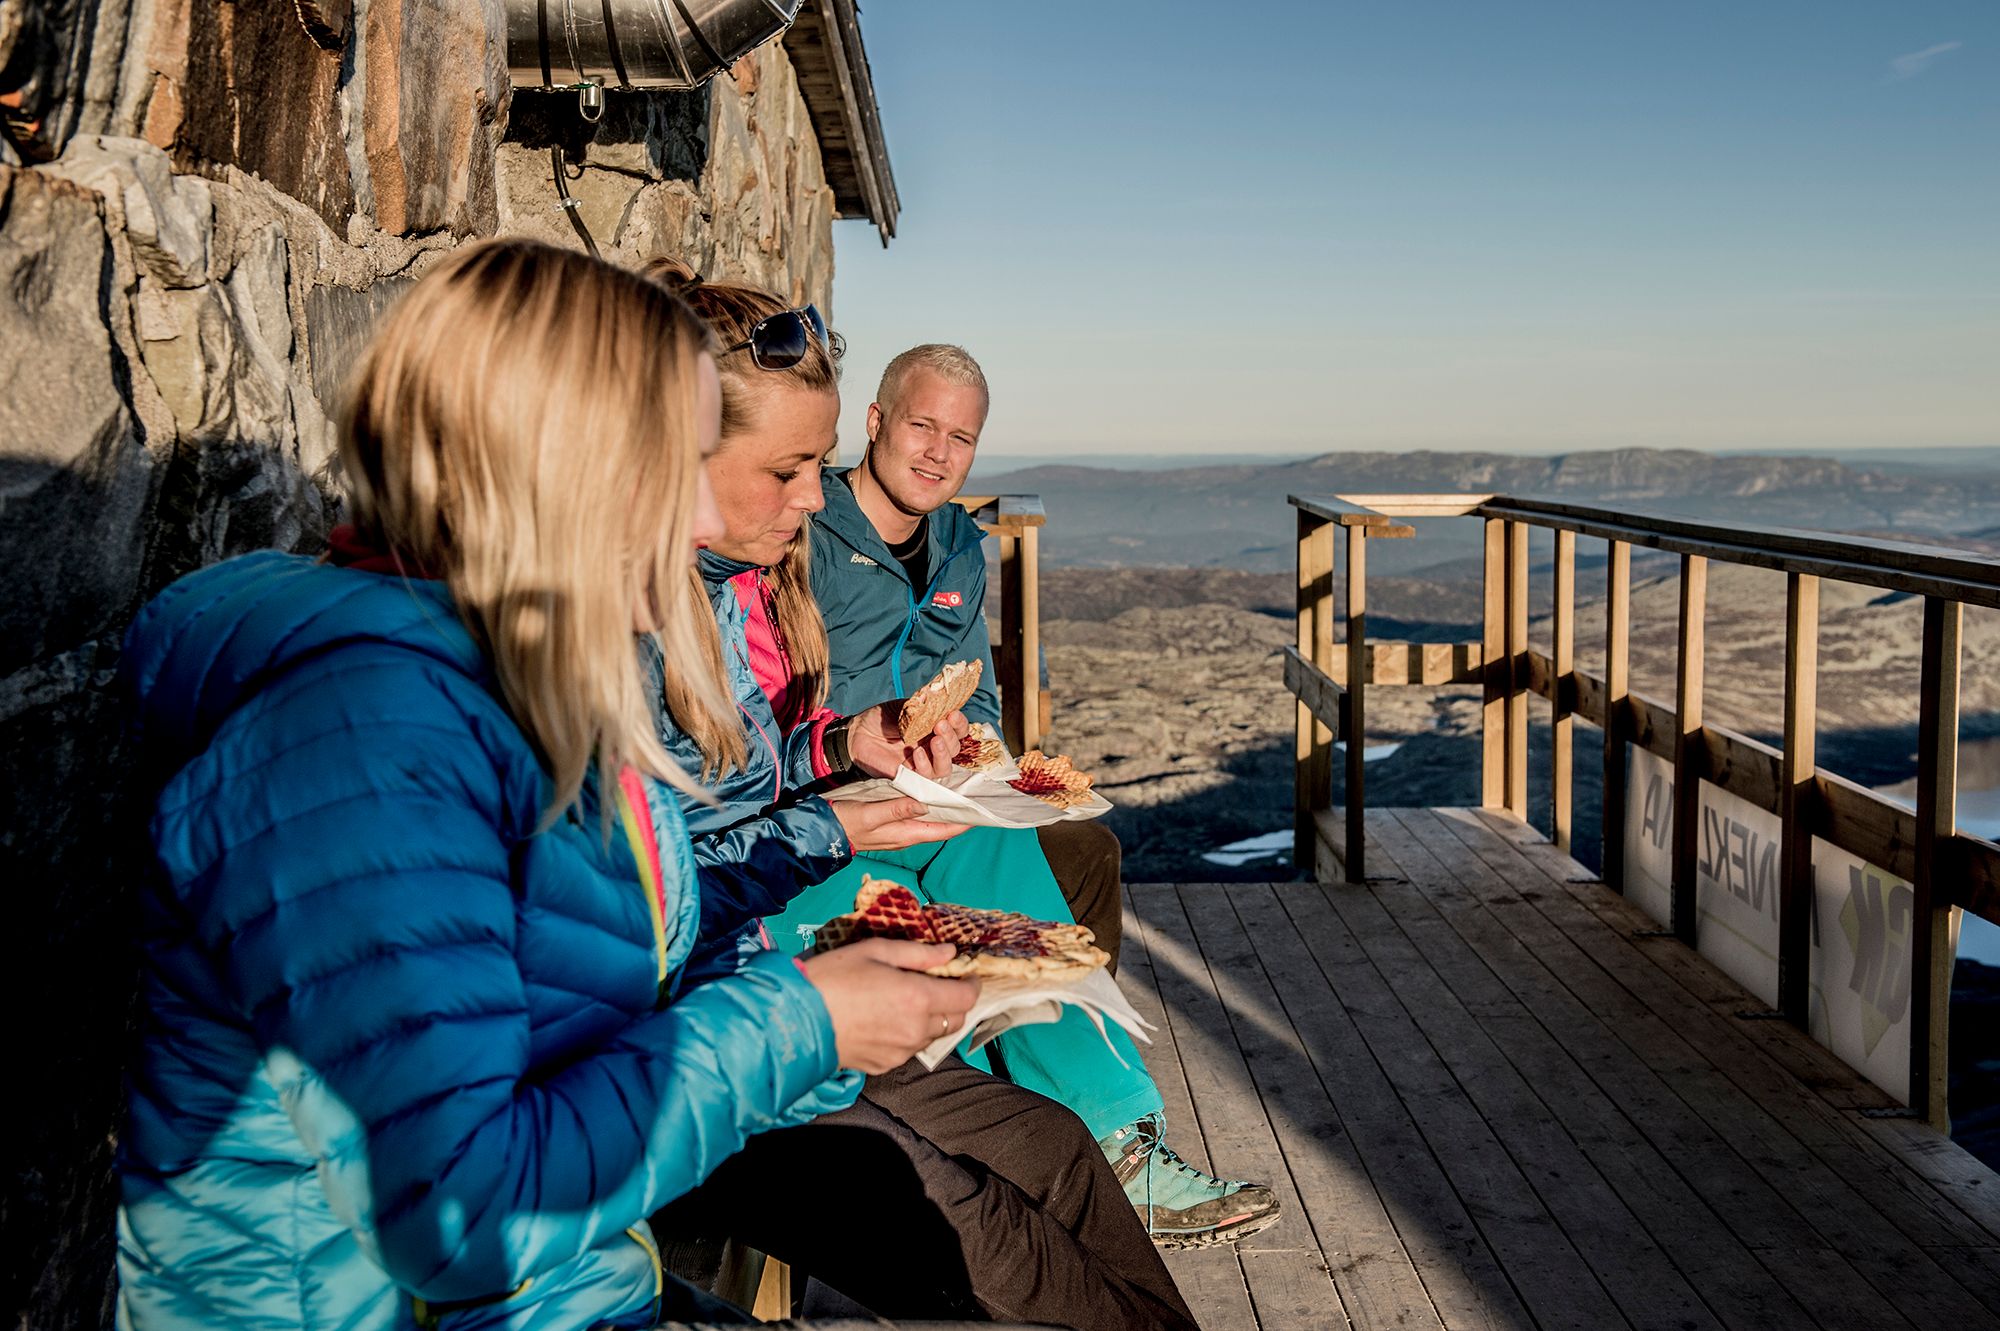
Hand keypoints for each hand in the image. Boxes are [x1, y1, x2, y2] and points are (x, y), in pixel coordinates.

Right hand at [801, 938, 981, 1072]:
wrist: (796, 1020)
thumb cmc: (833, 977)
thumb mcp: (875, 952)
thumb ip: (918, 954)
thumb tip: (950, 952)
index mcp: (918, 998)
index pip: (966, 999)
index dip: (971, 985)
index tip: (965, 974)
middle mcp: (916, 1030)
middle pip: (955, 1021)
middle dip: (953, 1003)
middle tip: (936, 986)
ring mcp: (901, 1052)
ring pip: (932, 1036)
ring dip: (930, 1020)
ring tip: (905, 1002)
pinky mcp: (884, 1066)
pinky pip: (908, 1049)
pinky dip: (908, 1034)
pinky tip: (885, 1020)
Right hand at [830, 796, 969, 851]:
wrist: (822, 830)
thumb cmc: (845, 823)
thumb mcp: (870, 814)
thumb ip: (897, 808)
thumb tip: (926, 802)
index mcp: (907, 834)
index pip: (944, 829)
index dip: (964, 820)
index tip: (981, 809)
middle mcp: (908, 833)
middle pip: (941, 822)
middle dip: (957, 809)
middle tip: (974, 789)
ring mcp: (900, 828)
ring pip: (930, 815)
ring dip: (943, 802)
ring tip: (959, 784)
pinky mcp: (891, 819)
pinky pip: (916, 810)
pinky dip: (927, 799)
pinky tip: (931, 786)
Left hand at [848, 702, 971, 779]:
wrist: (859, 732)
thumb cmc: (882, 718)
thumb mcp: (906, 708)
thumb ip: (925, 709)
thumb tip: (942, 704)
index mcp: (935, 730)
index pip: (958, 731)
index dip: (959, 724)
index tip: (952, 714)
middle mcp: (932, 748)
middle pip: (955, 749)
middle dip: (951, 736)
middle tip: (940, 724)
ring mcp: (922, 764)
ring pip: (945, 767)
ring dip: (944, 753)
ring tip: (934, 740)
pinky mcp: (910, 777)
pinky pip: (926, 778)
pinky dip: (925, 765)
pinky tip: (917, 752)